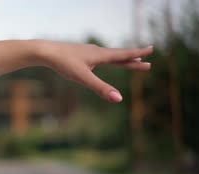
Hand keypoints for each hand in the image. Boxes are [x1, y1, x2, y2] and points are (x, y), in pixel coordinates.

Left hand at [39, 41, 153, 102]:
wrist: (46, 52)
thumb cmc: (64, 63)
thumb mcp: (83, 78)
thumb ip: (101, 88)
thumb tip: (118, 99)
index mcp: (101, 55)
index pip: (124, 55)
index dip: (138, 53)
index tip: (152, 49)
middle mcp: (97, 52)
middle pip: (119, 56)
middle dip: (133, 60)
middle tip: (147, 62)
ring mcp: (88, 53)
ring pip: (109, 56)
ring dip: (122, 59)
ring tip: (131, 60)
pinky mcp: (80, 55)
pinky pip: (99, 57)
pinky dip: (108, 59)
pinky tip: (103, 61)